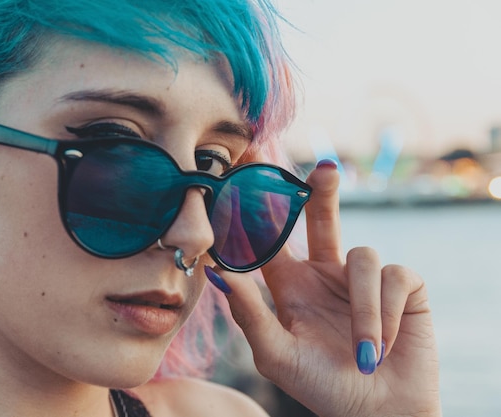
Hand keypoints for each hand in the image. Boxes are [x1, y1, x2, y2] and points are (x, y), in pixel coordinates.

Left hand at [213, 163, 440, 416]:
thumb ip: (247, 313)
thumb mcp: (276, 353)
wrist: (375, 415)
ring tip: (363, 353)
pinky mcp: (401, 286)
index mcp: (291, 284)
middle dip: (322, 192)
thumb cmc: (319, 386)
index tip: (250, 167)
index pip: (272, 237)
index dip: (262, 206)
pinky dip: (385, 314)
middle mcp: (325, 273)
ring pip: (363, 255)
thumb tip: (215, 271)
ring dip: (363, 309)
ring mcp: (362, 278)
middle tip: (323, 170)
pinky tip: (383, 344)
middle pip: (321, 218)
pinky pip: (393, 277)